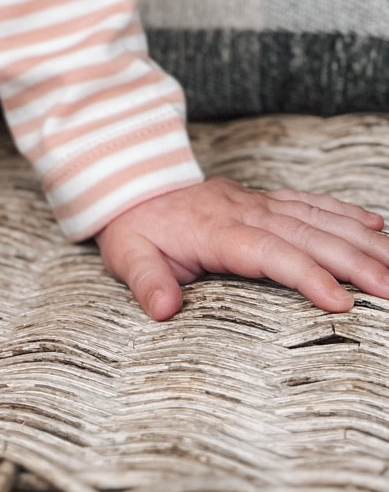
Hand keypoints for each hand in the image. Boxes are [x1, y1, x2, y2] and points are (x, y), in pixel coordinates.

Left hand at [97, 177, 388, 319]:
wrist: (132, 183)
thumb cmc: (134, 227)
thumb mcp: (126, 255)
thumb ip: (146, 281)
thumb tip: (163, 308)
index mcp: (217, 231)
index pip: (269, 252)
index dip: (305, 275)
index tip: (339, 302)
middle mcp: (246, 212)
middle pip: (307, 235)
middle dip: (354, 262)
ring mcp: (258, 202)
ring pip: (318, 218)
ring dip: (361, 241)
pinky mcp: (264, 199)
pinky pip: (310, 202)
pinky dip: (344, 211)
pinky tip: (377, 225)